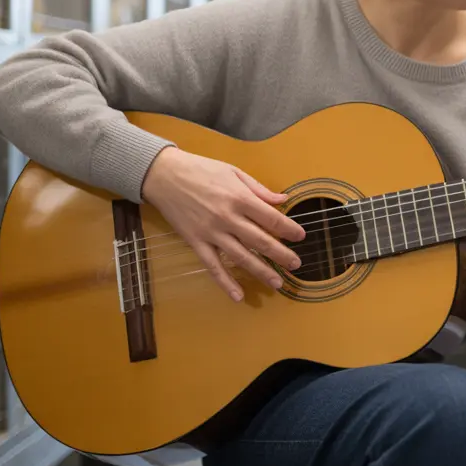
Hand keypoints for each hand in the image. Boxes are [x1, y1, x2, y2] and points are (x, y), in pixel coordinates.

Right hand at [142, 147, 305, 301]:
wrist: (164, 175)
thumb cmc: (201, 169)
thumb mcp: (234, 171)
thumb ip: (259, 189)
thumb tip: (283, 200)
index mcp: (240, 198)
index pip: (272, 218)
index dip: (289, 229)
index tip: (301, 236)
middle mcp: (228, 218)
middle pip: (260, 241)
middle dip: (281, 255)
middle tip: (296, 265)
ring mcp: (211, 233)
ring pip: (241, 257)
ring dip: (261, 272)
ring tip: (277, 283)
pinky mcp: (196, 242)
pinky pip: (213, 266)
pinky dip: (225, 283)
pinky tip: (238, 295)